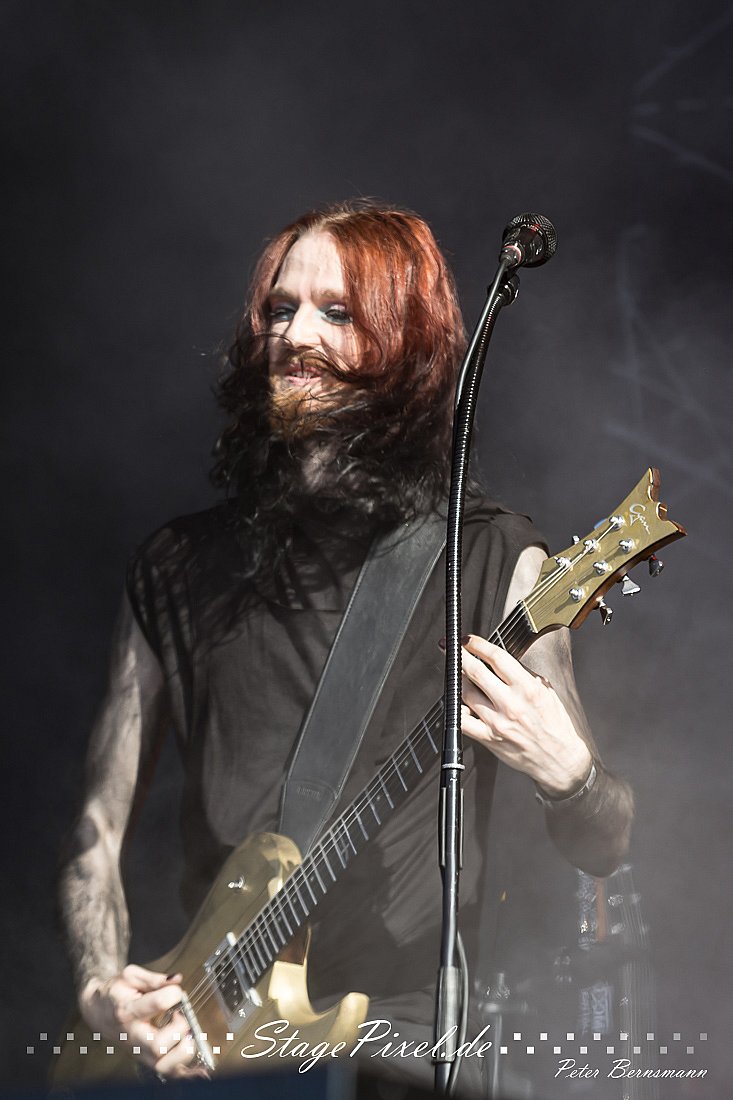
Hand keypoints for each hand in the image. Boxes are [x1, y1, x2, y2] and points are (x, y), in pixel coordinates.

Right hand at [79, 965, 205, 1077]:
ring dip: (183, 1051)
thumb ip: (155, 979)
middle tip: (181, 1016)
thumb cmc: (116, 993)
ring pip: (163, 1065)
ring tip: (188, 1036)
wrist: (97, 1010)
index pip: (155, 1004)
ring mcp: (139, 1051)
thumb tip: (177, 979)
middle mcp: (133, 1035)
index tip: (176, 990)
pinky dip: (186, 1074)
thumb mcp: (130, 976)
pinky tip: (201, 1072)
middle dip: (178, 1029)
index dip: (172, 994)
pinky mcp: (146, 1059)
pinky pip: (167, 1073)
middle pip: (158, 1045)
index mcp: (127, 1010)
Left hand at [460, 635, 591, 795]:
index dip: (478, 645)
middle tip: (451, 647)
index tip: (469, 640)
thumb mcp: (546, 691)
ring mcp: (498, 722)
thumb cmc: (555, 725)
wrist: (560, 759)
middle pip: (476, 671)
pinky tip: (456, 701)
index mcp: (528, 688)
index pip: (497, 657)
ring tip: (456, 672)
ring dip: (457, 679)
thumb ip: (523, 675)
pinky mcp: (490, 738)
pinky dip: (456, 709)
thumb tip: (500, 660)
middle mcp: (511, 704)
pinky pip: (463, 721)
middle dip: (459, 655)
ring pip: (466, 693)